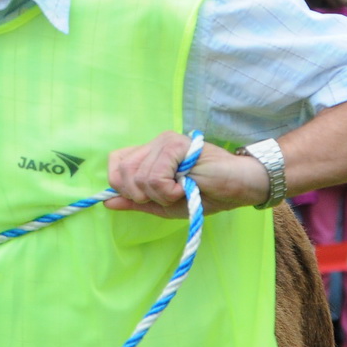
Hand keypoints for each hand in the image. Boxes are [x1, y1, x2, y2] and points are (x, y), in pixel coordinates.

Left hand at [105, 130, 272, 217]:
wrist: (239, 187)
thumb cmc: (206, 195)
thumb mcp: (165, 205)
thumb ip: (136, 202)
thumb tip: (106, 201)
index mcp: (150, 154)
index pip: (115, 163)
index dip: (121, 185)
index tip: (143, 198)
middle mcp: (154, 143)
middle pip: (121, 172)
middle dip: (140, 195)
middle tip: (168, 196)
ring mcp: (164, 141)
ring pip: (138, 177)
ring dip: (160, 195)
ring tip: (182, 190)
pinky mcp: (175, 145)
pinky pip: (155, 177)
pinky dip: (168, 191)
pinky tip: (187, 186)